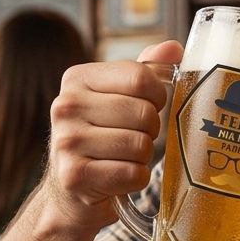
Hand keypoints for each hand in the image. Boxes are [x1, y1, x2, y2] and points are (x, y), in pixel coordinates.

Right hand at [44, 39, 182, 224]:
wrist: (70, 192)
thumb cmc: (103, 138)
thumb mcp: (117, 98)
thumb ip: (144, 71)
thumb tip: (174, 48)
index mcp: (77, 78)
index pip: (140, 77)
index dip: (157, 96)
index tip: (150, 107)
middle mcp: (65, 106)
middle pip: (143, 112)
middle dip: (150, 130)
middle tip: (134, 138)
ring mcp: (66, 142)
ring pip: (140, 145)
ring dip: (143, 157)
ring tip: (124, 158)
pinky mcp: (75, 176)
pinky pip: (133, 174)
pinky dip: (136, 179)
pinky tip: (119, 177)